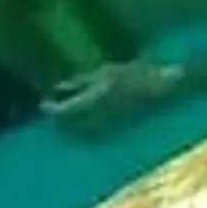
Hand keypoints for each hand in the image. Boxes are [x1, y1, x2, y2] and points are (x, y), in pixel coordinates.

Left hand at [45, 56, 175, 139]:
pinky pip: (93, 135)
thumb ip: (79, 82)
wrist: (163, 88)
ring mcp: (107, 128)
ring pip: (79, 134)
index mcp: (93, 100)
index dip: (51, 109)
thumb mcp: (104, 72)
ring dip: (70, 127)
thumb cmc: (134, 73)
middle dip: (59, 121)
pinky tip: (85, 122)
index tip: (44, 104)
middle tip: (53, 110)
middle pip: (69, 127)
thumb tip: (57, 89)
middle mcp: (98, 119)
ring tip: (66, 117)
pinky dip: (83, 129)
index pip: (63, 112)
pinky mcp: (116, 133)